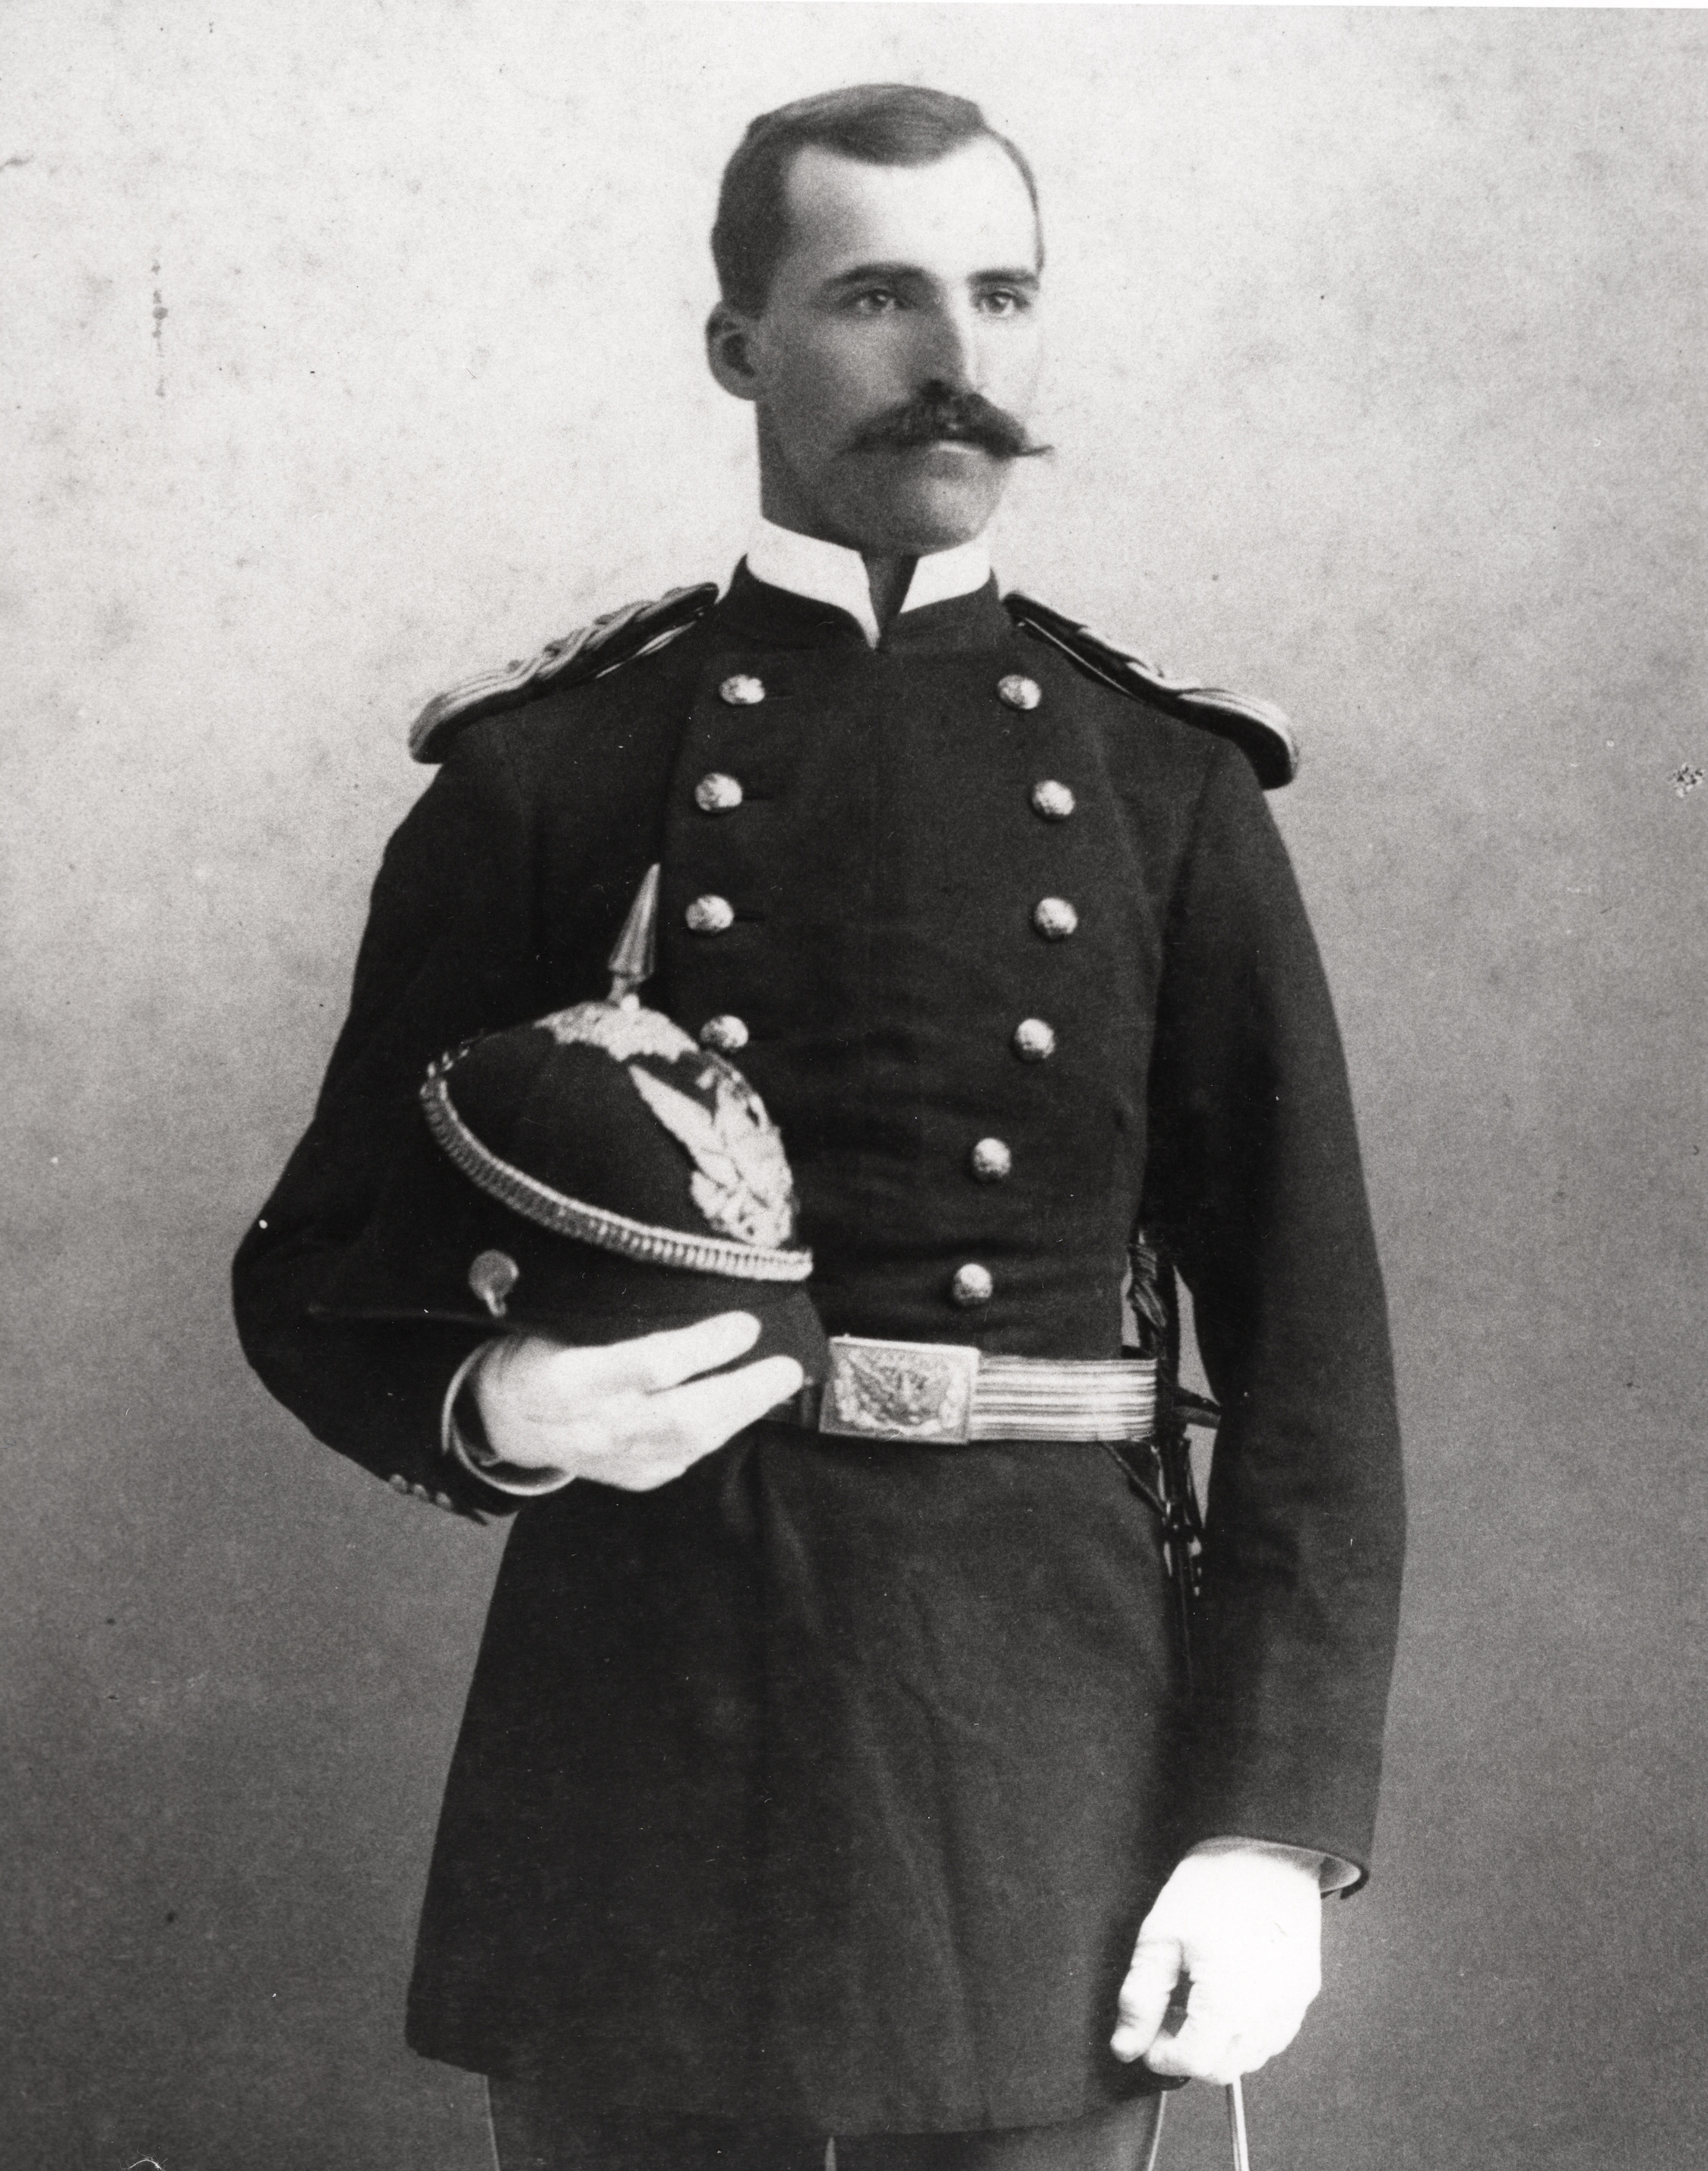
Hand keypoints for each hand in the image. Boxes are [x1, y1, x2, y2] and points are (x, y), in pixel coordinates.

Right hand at [472, 1311, 802, 1491]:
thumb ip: (609, 1311)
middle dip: (742, 1394)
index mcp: (565, 1379)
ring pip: (688, 1444)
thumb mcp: (550, 1316)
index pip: (649, 1367)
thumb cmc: (532, 1348)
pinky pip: (680, 1459)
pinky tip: (742, 1412)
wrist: (498, 1413)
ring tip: (777, 1383)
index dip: (702, 1348)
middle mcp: (591, 1426)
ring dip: (740, 1414)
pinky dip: (715, 1435)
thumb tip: (684, 1275)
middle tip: (786, 1368)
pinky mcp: (627, 1476)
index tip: (745, 1324)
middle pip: (682, 1417)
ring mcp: (611, 1459)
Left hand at [1110, 1846, 1322, 2083]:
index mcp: (1228, 2001)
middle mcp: (1268, 2013)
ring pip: (1251, 2056)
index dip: (1161, 2055)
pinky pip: (1275, 2034)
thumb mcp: (1161, 1935)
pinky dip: (1248, 2030)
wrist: (1266, 1847)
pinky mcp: (1306, 1990)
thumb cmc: (1215, 1882)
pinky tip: (1229, 1995)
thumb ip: (1141, 1998)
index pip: (1193, 2063)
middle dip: (1189, 2053)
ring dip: (1220, 2045)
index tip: (1147, 2035)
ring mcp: (1293, 2004)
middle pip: (1224, 2068)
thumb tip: (1126, 2044)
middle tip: (1168, 2016)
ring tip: (1198, 2000)